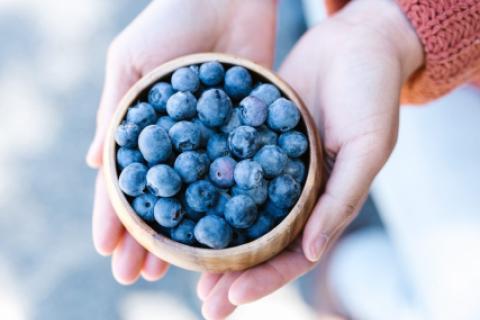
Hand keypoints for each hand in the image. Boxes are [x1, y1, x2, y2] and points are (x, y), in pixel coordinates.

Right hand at [86, 0, 275, 283]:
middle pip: (161, 198)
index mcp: (145, 126)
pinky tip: (223, 232)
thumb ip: (115, 112)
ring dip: (183, 232)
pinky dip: (228, 203)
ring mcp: (212, 139)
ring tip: (174, 268)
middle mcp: (179, 140)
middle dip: (147, 236)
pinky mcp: (246, 130)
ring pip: (197, 196)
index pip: (126, 180)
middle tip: (138, 275)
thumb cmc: (171, 20)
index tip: (108, 250)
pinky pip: (236, 172)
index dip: (115, 216)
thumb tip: (92, 164)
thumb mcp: (130, 63)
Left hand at [197, 0, 423, 317]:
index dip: (265, 278)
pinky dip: (205, 187)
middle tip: (203, 302)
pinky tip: (180, 201)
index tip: (233, 296)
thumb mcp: (368, 147)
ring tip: (182, 264)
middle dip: (232, 274)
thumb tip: (312, 251)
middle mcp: (295, 192)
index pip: (294, 254)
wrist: (354, 43)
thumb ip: (343, 199)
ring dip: (214, 240)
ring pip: (238, 212)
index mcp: (324, 203)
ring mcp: (270, 167)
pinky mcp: (251, 138)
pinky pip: (226, 168)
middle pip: (260, 243)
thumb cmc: (372, 95)